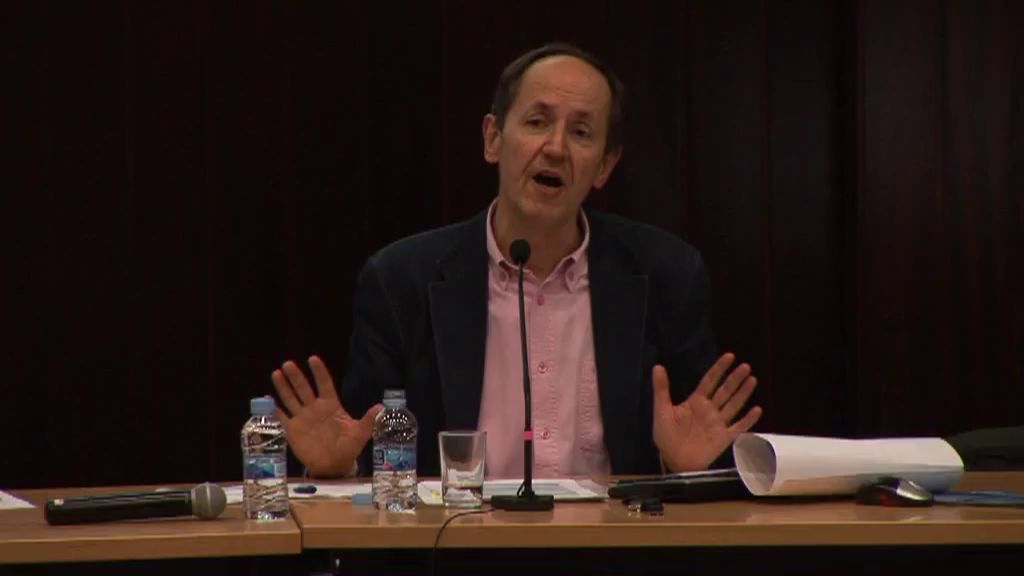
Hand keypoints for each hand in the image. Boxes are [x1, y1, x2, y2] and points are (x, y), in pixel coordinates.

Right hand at [271, 355, 382, 476]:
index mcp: (331, 406)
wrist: (335, 465)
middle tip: (288, 364)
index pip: (324, 384)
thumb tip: (381, 407)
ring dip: (283, 387)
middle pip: (304, 389)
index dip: (319, 372)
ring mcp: (303, 418)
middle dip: (296, 377)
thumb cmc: (348, 447)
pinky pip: (282, 418)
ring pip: (291, 399)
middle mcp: (315, 409)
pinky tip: (267, 400)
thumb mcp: (360, 433)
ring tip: (276, 373)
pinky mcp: (293, 431)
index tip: (313, 359)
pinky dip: (274, 410)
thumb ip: (368, 420)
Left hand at [652, 353, 761, 471]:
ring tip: (752, 380)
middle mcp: (710, 410)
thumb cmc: (666, 436)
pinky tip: (757, 410)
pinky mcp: (724, 438)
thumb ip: (661, 389)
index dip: (719, 368)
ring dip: (743, 393)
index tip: (730, 356)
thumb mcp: (661, 410)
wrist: (673, 460)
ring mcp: (718, 423)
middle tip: (746, 366)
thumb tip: (658, 366)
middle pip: (725, 391)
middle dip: (735, 379)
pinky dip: (748, 420)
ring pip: (733, 405)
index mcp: (696, 402)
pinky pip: (739, 427)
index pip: (710, 381)